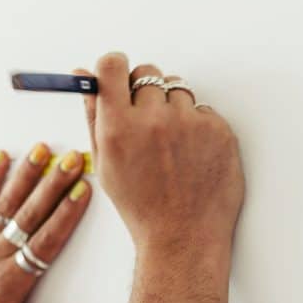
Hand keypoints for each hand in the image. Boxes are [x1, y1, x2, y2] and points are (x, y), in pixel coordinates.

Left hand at [0, 142, 93, 302]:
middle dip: (54, 184)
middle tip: (73, 159)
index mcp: (12, 280)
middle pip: (31, 214)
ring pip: (7, 203)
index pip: (46, 241)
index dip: (66, 215)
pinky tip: (0, 158)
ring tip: (42, 149)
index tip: (83, 192)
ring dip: (26, 175)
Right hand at [77, 54, 243, 252]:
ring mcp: (189, 123)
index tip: (116, 75)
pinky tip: (190, 154)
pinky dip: (196, 126)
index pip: (112, 66)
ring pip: (176, 89)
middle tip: (145, 119)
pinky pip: (202, 110)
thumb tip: (83, 76)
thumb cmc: (141, 204)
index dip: (114, 67)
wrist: (184, 236)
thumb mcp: (105, 162)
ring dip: (171, 107)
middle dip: (143, 90)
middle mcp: (153, 119)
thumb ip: (93, 115)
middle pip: (146, 72)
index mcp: (118, 127)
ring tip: (170, 144)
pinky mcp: (218, 129)